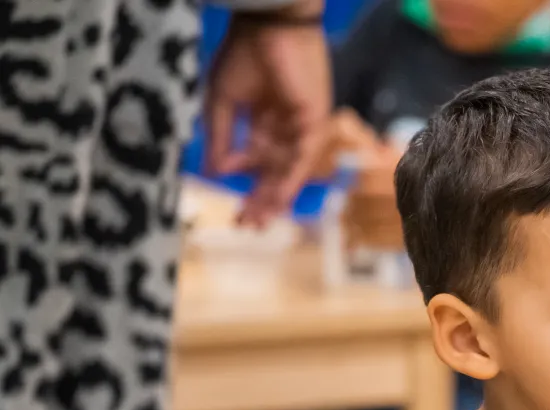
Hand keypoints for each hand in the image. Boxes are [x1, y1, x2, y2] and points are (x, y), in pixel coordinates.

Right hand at [206, 2, 330, 225]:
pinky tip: (276, 200)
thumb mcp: (222, 101)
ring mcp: (302, 127)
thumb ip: (220, 137)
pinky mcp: (315, 123)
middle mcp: (285, 127)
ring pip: (289, 171)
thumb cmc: (243, 54)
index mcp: (263, 119)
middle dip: (260, 199)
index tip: (230, 202)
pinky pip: (303, 159)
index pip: (256, 160)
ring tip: (259, 220)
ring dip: (274, 197)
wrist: (268, 26)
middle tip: (247, 225)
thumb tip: (215, 172)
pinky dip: (290, 180)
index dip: (243, 182)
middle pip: (274, 171)